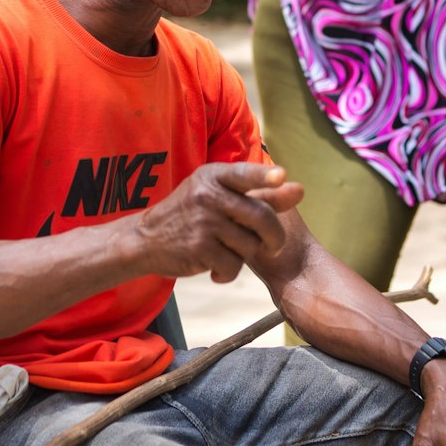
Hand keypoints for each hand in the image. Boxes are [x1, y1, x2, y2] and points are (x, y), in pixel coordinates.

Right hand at [131, 163, 303, 284]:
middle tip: (273, 246)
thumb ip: (260, 194)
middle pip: (261, 217)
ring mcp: (202, 221)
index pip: (243, 173)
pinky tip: (215, 268)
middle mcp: (207, 195)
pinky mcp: (198, 248)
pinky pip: (234, 265)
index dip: (264, 176)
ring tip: (228, 253)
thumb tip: (299, 190)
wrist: (146, 240)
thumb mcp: (219, 196)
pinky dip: (229, 272)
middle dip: (275, 237)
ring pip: (251, 244)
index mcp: (213, 176)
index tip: (281, 177)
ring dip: (246, 256)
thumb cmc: (191, 214)